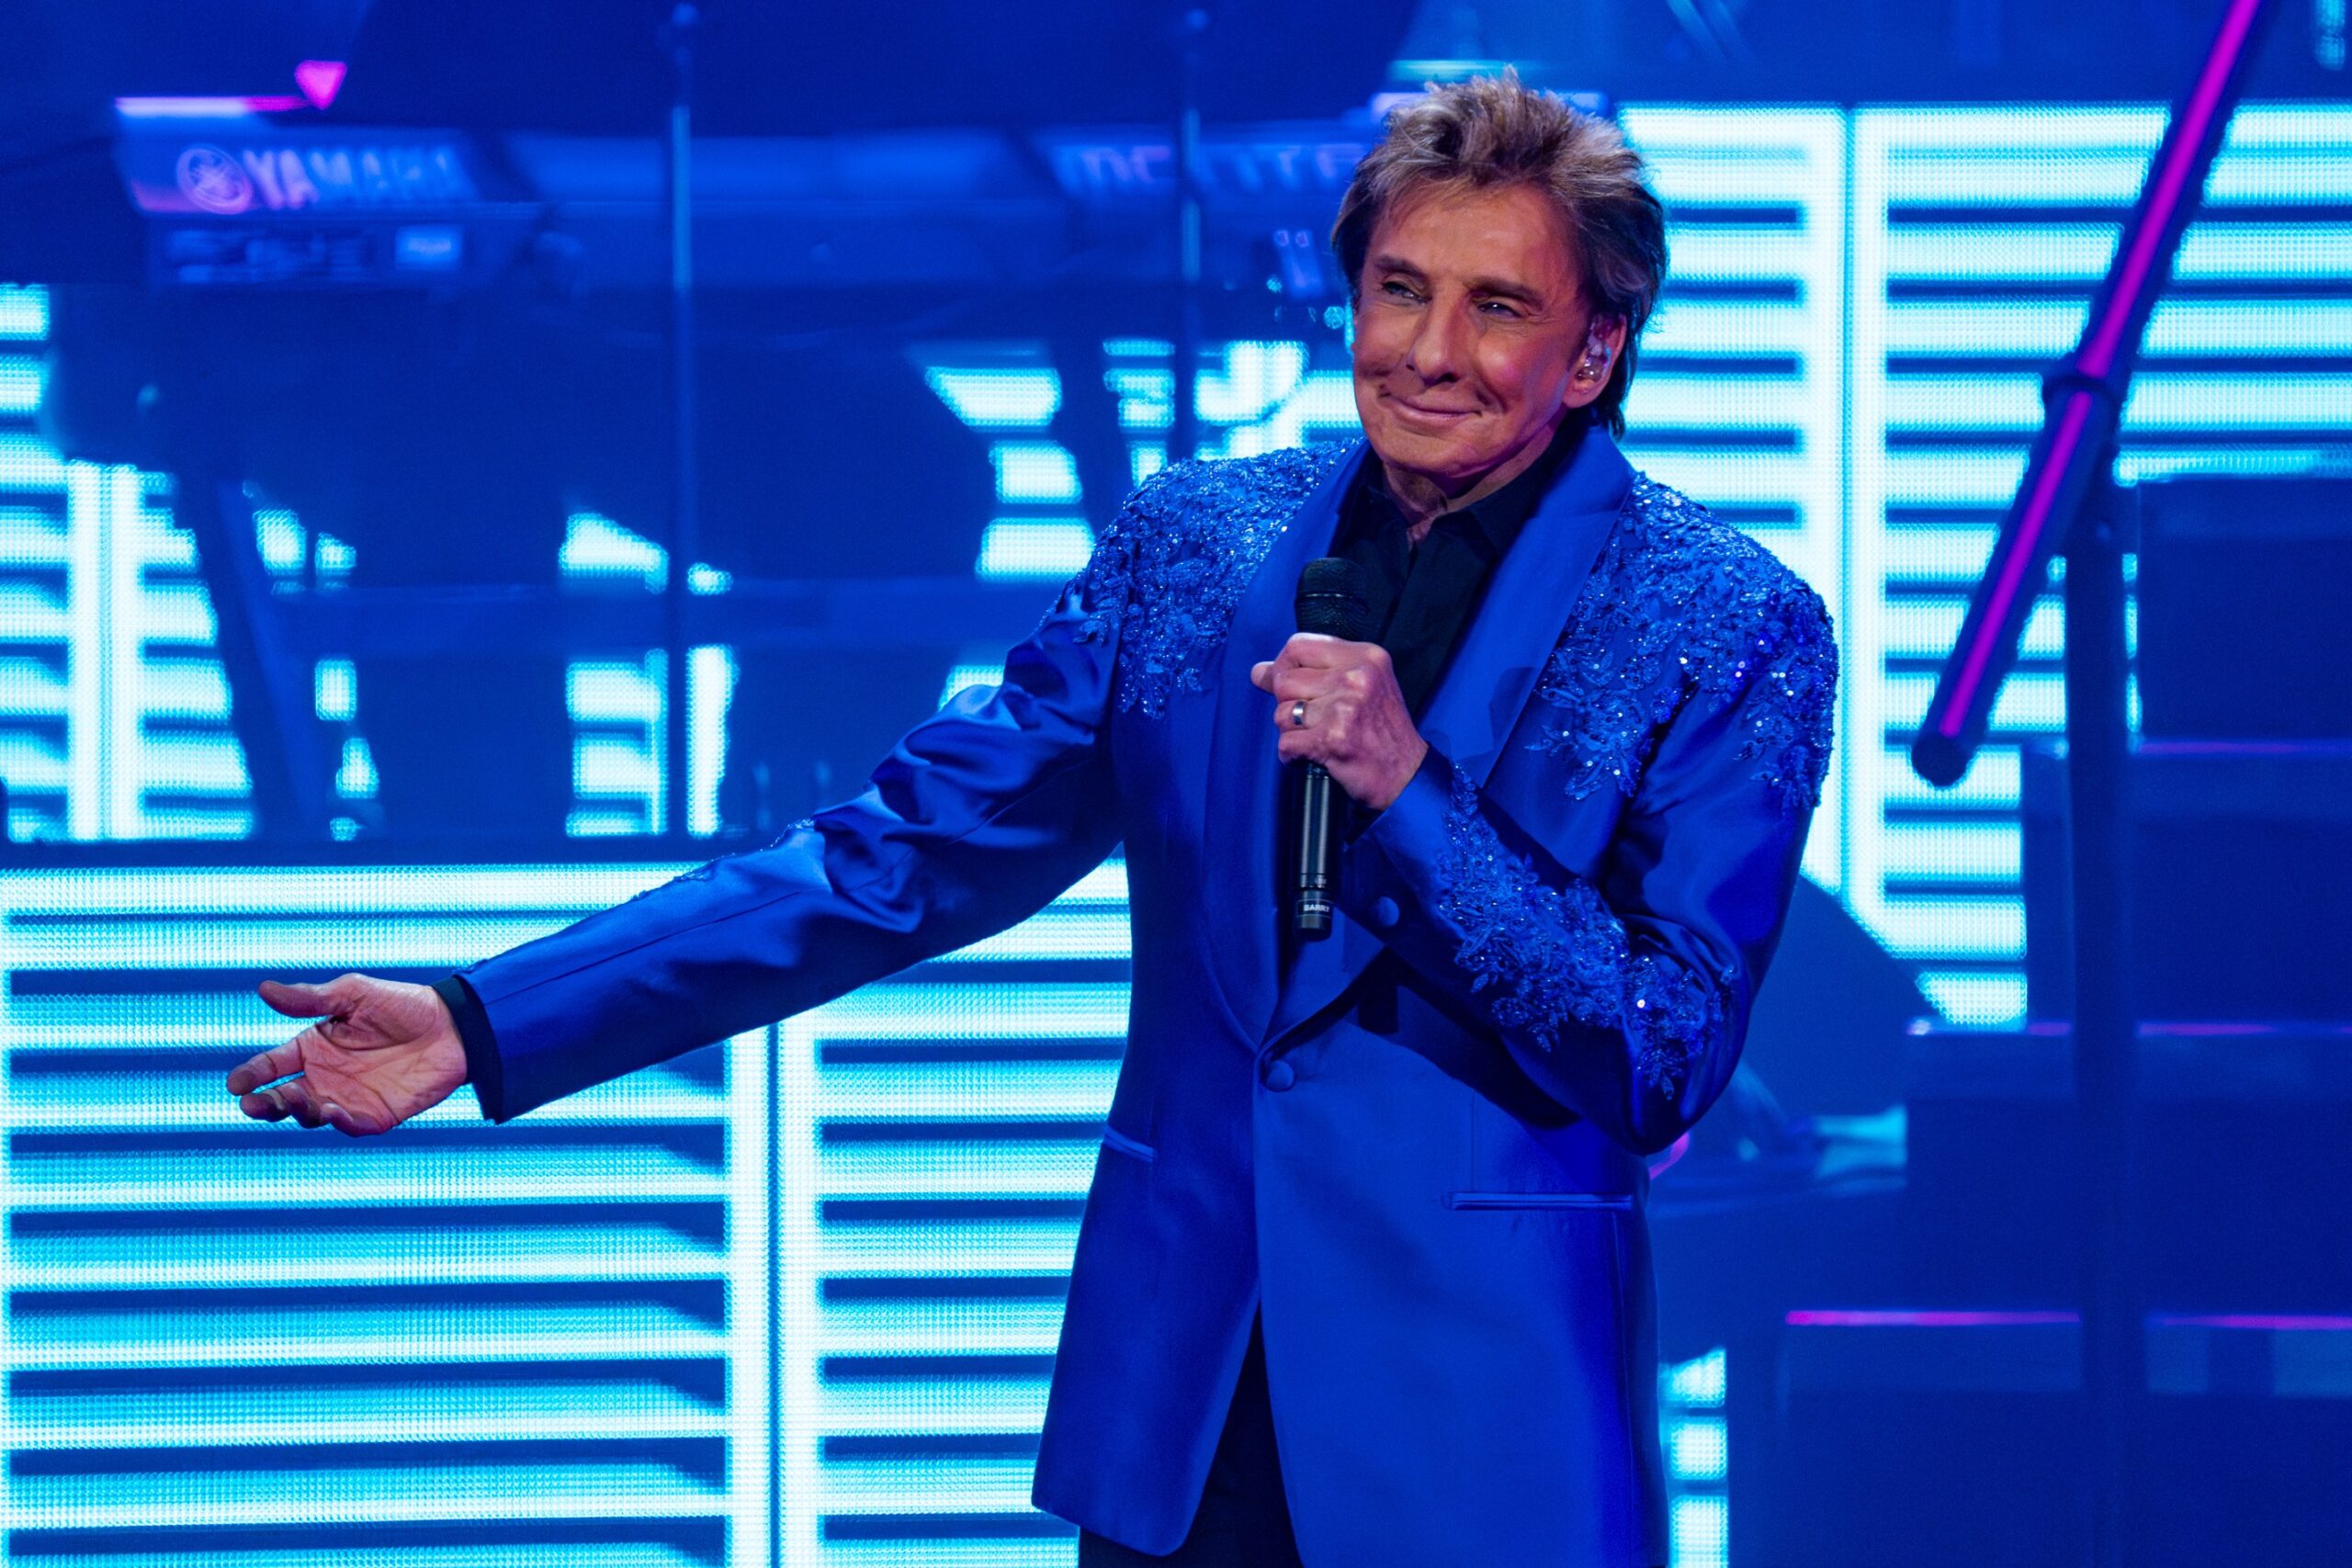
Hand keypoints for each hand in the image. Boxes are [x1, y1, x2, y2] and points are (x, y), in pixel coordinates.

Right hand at [227, 974, 468, 1135]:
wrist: (454, 1027)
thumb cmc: (403, 1005)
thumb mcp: (354, 994)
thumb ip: (310, 999)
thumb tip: (264, 989)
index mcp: (314, 1047)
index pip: (272, 1065)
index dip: (252, 1075)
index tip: (236, 1083)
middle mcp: (325, 1076)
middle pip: (283, 1097)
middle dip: (264, 1103)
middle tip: (250, 1104)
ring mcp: (348, 1098)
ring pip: (310, 1115)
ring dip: (297, 1111)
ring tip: (293, 1100)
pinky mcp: (375, 1115)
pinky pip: (349, 1126)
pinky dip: (337, 1122)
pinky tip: (331, 1111)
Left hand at [1250, 633, 1428, 809]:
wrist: (1406, 775)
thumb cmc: (1383, 732)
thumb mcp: (1360, 687)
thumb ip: (1312, 673)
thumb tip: (1258, 671)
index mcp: (1365, 657)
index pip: (1299, 645)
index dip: (1283, 665)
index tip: (1289, 685)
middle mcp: (1356, 677)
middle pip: (1285, 679)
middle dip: (1288, 704)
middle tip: (1311, 719)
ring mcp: (1344, 708)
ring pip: (1283, 713)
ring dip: (1292, 732)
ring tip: (1318, 737)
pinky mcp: (1332, 739)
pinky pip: (1286, 744)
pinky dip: (1293, 756)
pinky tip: (1314, 756)